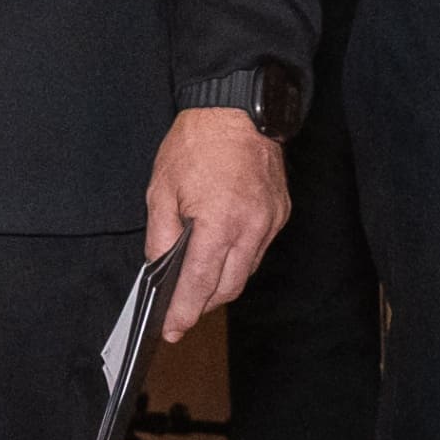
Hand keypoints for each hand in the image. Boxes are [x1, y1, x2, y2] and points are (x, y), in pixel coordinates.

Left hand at [143, 102, 288, 320]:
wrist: (237, 109)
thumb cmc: (196, 144)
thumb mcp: (162, 189)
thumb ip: (161, 236)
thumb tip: (160, 268)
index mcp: (218, 223)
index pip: (201, 283)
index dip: (185, 310)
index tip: (173, 329)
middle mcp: (251, 228)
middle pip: (228, 287)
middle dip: (204, 303)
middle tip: (182, 309)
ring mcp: (269, 222)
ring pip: (245, 271)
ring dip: (222, 282)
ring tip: (198, 281)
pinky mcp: (280, 214)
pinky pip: (257, 250)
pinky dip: (238, 258)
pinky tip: (221, 252)